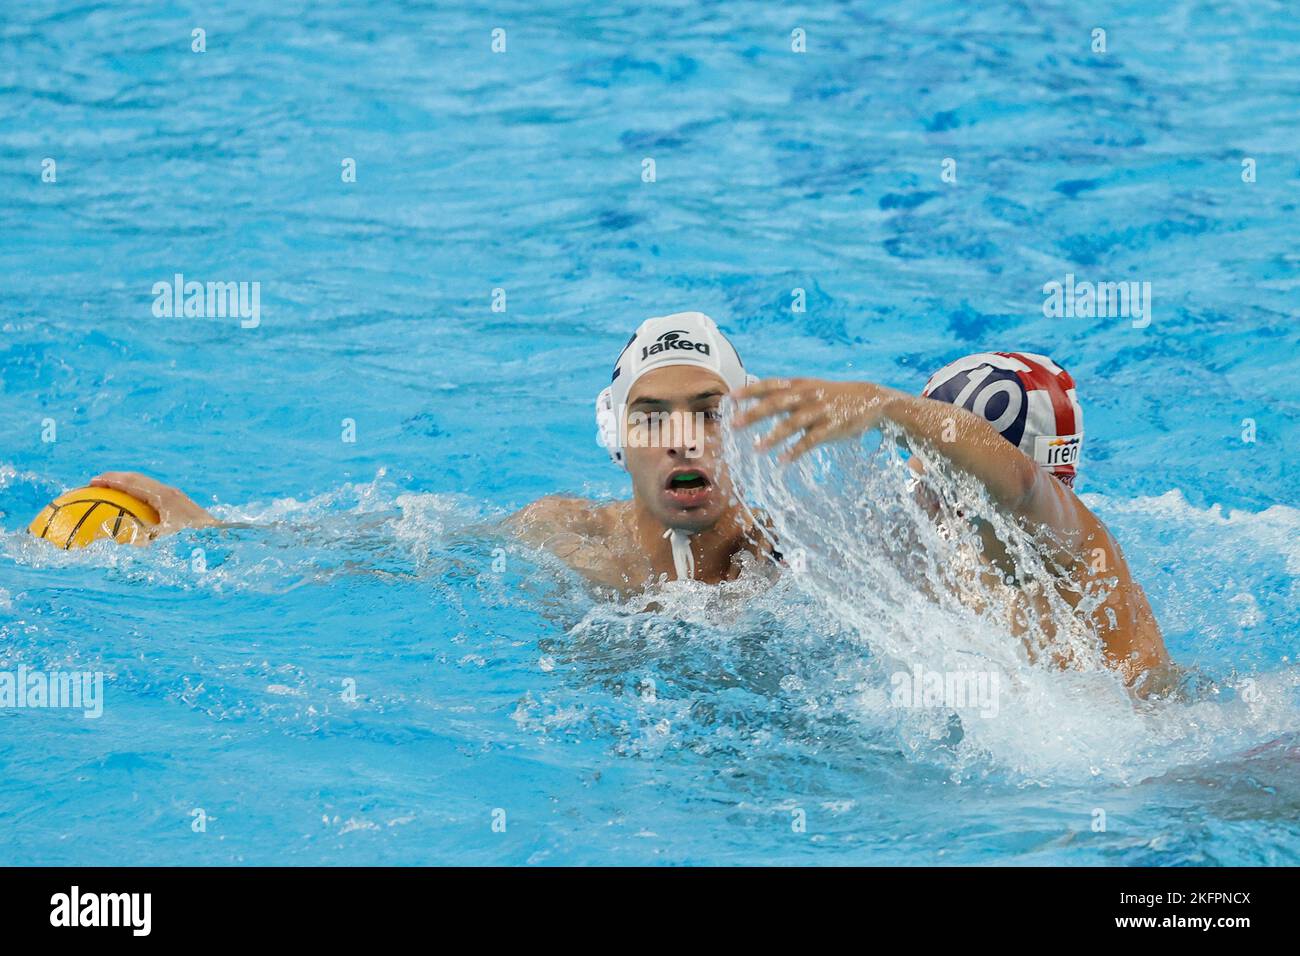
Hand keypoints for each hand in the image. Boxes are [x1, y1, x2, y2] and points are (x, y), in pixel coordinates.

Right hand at [89, 471, 218, 537]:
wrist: (223, 543)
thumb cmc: (193, 544)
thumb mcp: (161, 543)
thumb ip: (136, 539)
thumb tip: (109, 540)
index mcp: (164, 496)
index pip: (133, 482)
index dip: (111, 480)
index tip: (91, 482)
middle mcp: (171, 494)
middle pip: (139, 480)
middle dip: (117, 480)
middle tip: (96, 484)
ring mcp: (178, 500)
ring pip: (147, 488)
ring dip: (129, 489)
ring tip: (111, 496)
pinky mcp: (183, 509)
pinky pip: (155, 499)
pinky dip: (140, 501)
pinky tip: (134, 515)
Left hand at [732, 378, 898, 461]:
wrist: (870, 399)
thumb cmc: (832, 396)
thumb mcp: (809, 388)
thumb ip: (786, 394)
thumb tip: (755, 401)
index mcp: (799, 385)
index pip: (770, 385)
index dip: (749, 391)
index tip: (729, 397)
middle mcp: (807, 396)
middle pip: (776, 404)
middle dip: (754, 414)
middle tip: (734, 424)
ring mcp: (819, 411)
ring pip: (792, 423)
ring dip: (773, 436)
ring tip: (756, 449)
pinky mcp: (832, 427)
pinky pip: (811, 440)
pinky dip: (796, 451)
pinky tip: (783, 461)